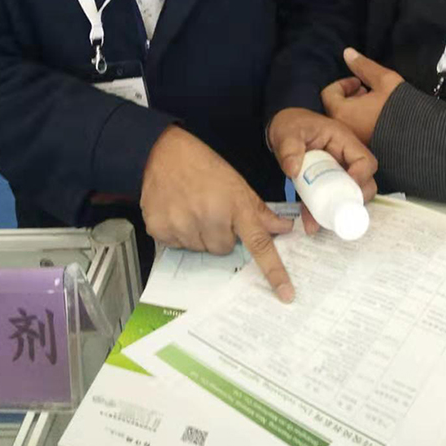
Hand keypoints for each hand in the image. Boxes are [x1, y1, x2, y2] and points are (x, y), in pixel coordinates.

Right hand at [140, 126, 294, 301]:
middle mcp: (210, 217)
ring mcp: (183, 224)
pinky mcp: (160, 228)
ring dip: (199, 234)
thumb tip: (284, 227)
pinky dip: (179, 232)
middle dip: (221, 233)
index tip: (286, 293)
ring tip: (192, 207)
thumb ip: (259, 210)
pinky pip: (177, 245)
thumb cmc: (204, 165)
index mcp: (235, 205)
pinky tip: (177, 210)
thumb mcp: (237, 183)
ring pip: (200, 249)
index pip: (259, 244)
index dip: (274, 270)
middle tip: (211, 210)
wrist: (164, 151)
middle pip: (224, 249)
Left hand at [267, 106, 377, 233]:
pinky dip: (322, 212)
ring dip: (337, 211)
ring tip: (318, 222)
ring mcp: (338, 172)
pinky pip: (330, 200)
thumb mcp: (288, 132)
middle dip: (354, 200)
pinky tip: (309, 223)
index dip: (362, 177)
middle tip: (337, 212)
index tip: (347, 190)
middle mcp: (346, 158)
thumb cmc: (291, 125)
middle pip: (365, 182)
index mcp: (343, 140)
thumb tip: (293, 170)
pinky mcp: (326, 184)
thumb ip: (290, 148)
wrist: (282, 129)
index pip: (365, 160)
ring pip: (348, 195)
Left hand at [322, 48, 403, 145]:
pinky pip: (357, 134)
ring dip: (356, 111)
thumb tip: (347, 52)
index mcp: (342, 112)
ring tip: (376, 106)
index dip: (343, 84)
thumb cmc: (399, 106)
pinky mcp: (367, 151)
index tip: (360, 83)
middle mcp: (344, 130)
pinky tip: (379, 121)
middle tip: (368, 93)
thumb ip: (363, 66)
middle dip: (350, 97)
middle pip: (336, 109)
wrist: (423, 137)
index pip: (329, 93)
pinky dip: (362, 124)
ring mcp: (355, 143)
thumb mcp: (384, 80)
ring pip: (347, 122)